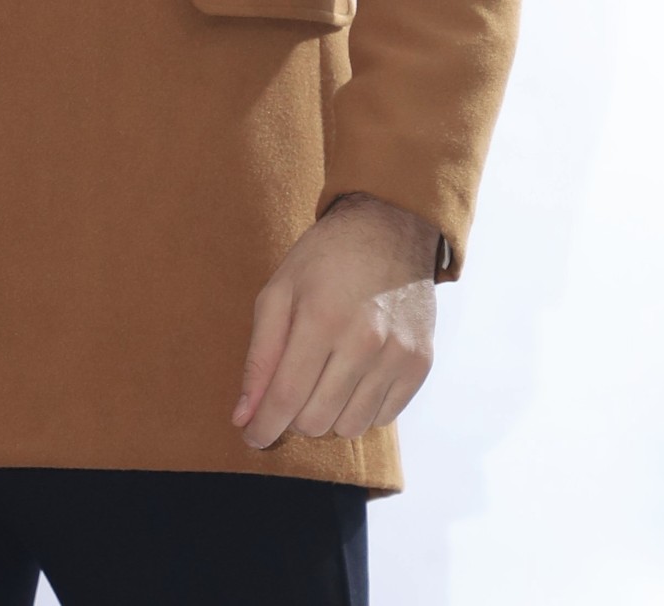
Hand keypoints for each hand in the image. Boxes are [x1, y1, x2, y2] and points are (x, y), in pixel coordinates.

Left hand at [231, 193, 437, 448]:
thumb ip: (260, 356)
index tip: (252, 437)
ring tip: (323, 376)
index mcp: (320, 318)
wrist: (390, 227)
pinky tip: (353, 375)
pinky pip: (382, 418)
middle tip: (289, 391)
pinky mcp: (420, 364)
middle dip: (293, 416)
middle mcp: (364, 341)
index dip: (263, 426)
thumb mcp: (279, 291)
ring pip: (350, 427)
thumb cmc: (324, 258)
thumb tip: (243, 417)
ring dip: (328, 413)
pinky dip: (360, 407)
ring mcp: (396, 355)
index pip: (286, 398)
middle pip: (317, 421)